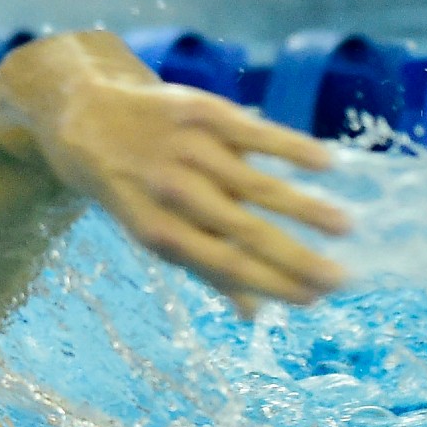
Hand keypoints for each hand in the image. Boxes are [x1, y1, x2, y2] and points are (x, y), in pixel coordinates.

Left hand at [38, 74, 350, 313]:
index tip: (313, 300)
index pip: (223, 264)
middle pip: (243, 230)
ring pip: (255, 183)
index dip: (269, 284)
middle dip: (295, 258)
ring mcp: (186, 148)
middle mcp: (171, 190)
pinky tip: (326, 164)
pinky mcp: (198, 110)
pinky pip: (252, 131)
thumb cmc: (126, 185)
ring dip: (303, 207)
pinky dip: (290, 147)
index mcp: (156, 230)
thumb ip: (204, 268)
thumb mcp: (150, 230)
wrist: (83, 112)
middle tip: (341, 279)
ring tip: (344, 227)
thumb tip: (255, 316)